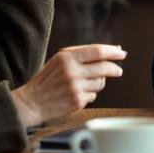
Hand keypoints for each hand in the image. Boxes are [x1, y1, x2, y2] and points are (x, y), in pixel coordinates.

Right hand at [11, 44, 126, 127]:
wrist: (32, 102)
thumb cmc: (47, 79)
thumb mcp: (59, 60)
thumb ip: (81, 55)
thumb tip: (110, 51)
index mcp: (67, 57)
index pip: (97, 51)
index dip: (113, 51)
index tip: (122, 53)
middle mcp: (72, 71)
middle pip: (104, 67)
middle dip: (115, 69)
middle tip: (118, 70)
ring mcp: (75, 87)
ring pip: (100, 83)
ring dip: (98, 83)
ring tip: (85, 84)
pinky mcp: (77, 101)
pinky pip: (93, 96)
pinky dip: (89, 95)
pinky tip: (76, 94)